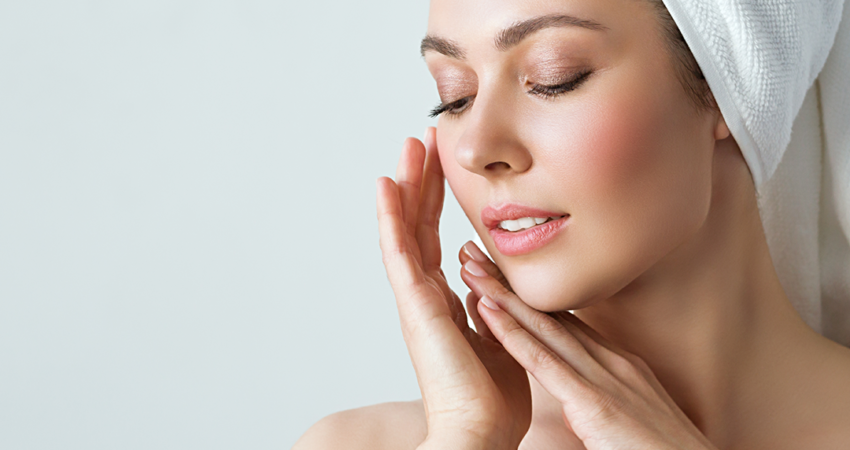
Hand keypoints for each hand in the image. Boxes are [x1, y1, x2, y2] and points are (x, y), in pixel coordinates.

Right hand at [376, 128, 530, 449]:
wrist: (481, 431)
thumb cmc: (492, 398)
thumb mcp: (501, 339)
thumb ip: (492, 309)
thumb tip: (487, 285)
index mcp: (445, 303)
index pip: (438, 240)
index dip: (438, 203)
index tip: (442, 168)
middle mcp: (425, 295)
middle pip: (419, 226)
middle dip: (421, 182)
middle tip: (423, 141)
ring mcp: (415, 298)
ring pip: (405, 229)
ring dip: (406, 186)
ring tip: (409, 146)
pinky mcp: (414, 304)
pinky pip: (398, 251)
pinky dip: (390, 216)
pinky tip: (386, 184)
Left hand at [459, 242, 718, 449]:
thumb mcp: (635, 417)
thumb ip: (608, 401)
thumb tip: (585, 402)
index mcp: (620, 365)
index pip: (565, 323)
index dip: (529, 299)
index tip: (500, 276)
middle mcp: (612, 362)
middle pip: (550, 315)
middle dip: (509, 285)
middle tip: (475, 254)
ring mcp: (605, 379)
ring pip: (541, 328)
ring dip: (501, 296)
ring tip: (470, 268)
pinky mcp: (595, 404)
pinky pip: (544, 363)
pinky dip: (512, 334)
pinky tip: (487, 312)